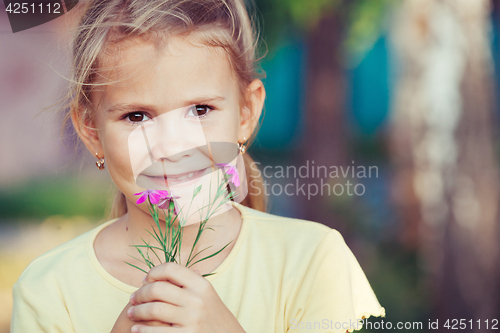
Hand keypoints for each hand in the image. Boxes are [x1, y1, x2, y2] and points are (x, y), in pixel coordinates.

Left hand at [127, 262, 245, 332]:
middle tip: (133, 298)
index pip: (170, 268)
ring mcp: (192, 319)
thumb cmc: (213, 316)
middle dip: (140, 293)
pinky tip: (136, 329)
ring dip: (137, 311)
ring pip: (154, 309)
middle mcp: (197, 300)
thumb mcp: (207, 295)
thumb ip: (188, 282)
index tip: (145, 280)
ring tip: (131, 313)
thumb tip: (161, 272)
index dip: (153, 272)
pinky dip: (142, 330)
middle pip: (158, 288)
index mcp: (202, 285)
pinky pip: (156, 332)